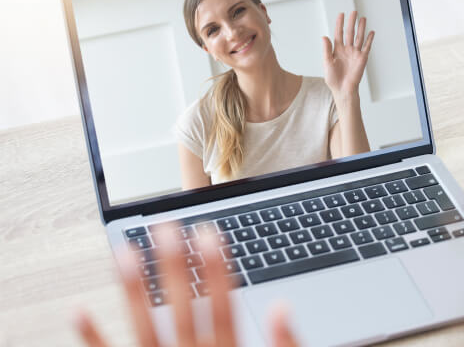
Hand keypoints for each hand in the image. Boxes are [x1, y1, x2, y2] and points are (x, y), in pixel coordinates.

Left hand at [74, 224, 298, 346]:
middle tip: (164, 229)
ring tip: (122, 254)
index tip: (209, 234)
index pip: (221, 306)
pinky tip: (79, 310)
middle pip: (181, 308)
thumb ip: (283, 346)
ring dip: (132, 291)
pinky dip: (93, 338)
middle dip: (172, 266)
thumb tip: (282, 307)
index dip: (216, 268)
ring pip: (144, 329)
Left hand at [322, 11, 374, 103]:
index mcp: (337, 50)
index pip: (339, 33)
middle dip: (351, 22)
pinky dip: (369, 39)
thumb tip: (324, 37)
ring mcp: (355, 53)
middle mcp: (347, 50)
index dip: (339, 24)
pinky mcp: (362, 58)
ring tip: (363, 18)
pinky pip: (366, 47)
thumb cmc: (333, 79)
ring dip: (361, 28)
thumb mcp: (327, 63)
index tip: (341, 14)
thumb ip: (326, 49)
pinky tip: (371, 32)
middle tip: (353, 12)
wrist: (343, 90)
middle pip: (350, 32)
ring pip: (359, 37)